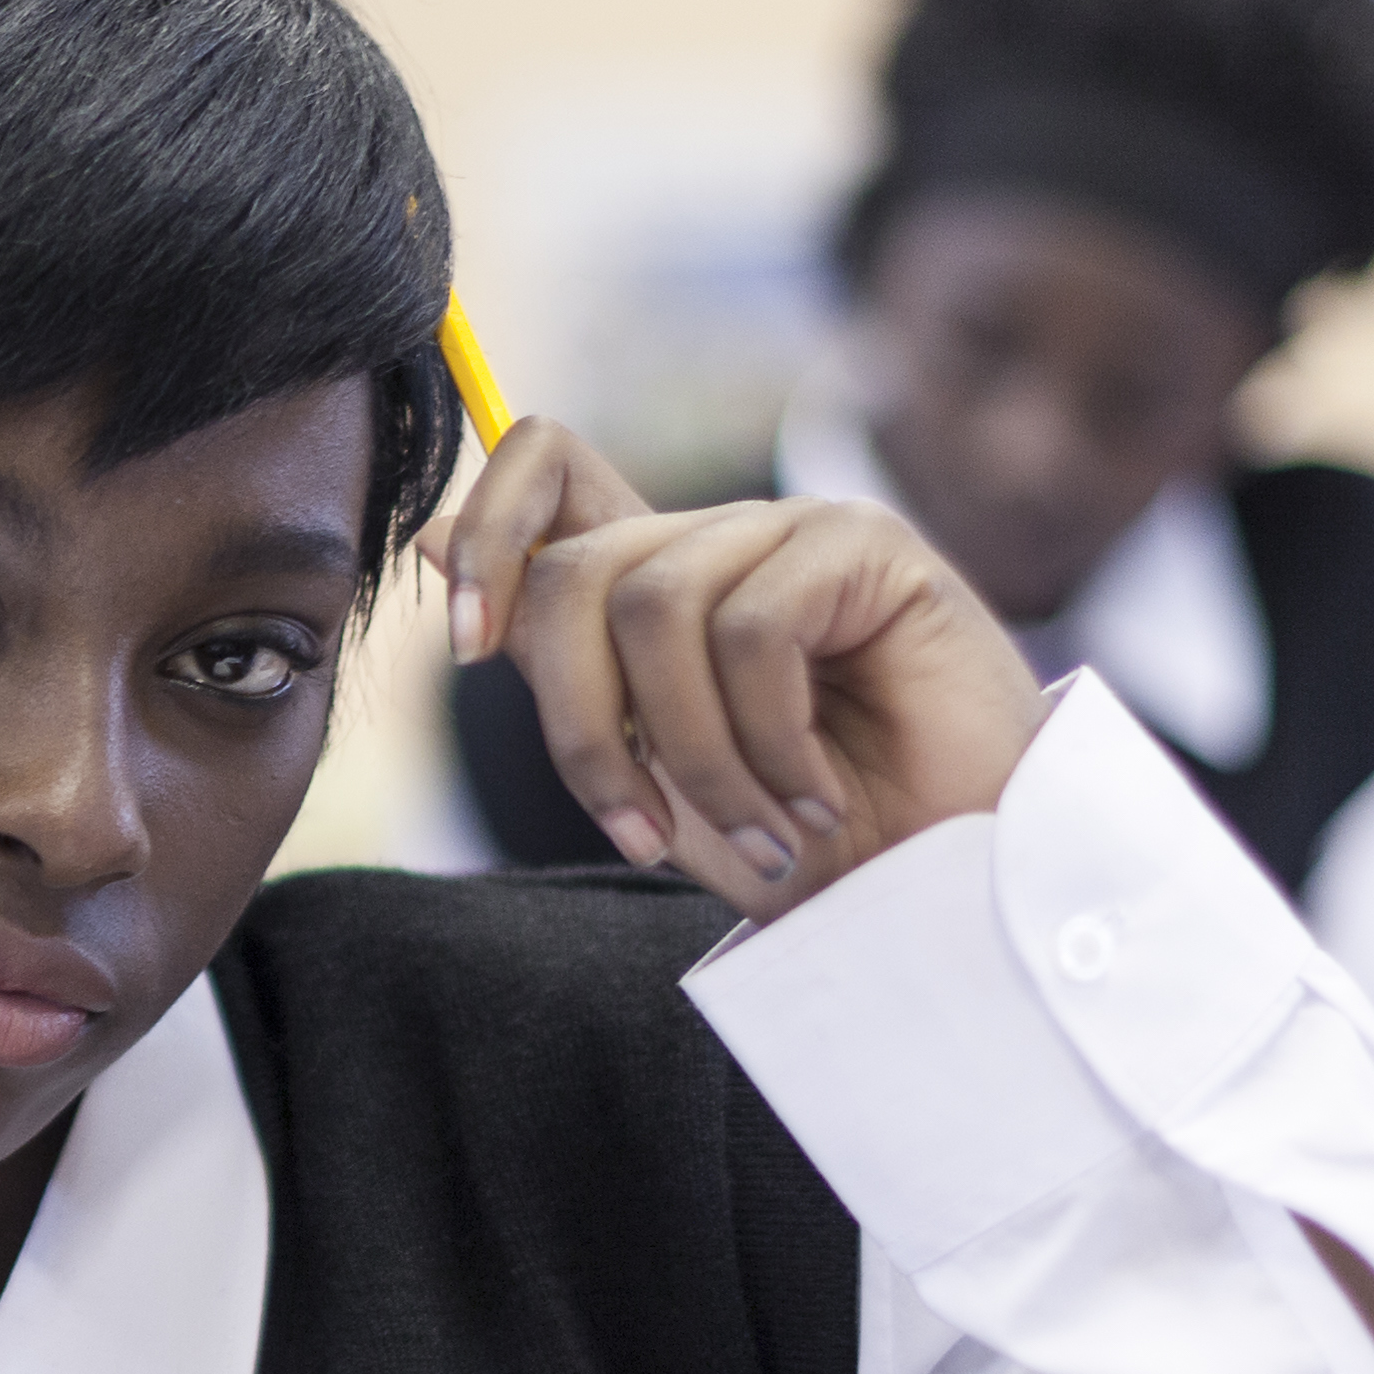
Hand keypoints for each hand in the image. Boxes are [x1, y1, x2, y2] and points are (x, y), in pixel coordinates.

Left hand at [434, 417, 1047, 919]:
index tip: (471, 647)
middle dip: (583, 729)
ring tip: (762, 833)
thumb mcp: (647, 772)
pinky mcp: (869, 548)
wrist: (940, 902)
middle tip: (643, 837)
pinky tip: (815, 797)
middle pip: (576, 570)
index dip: (488, 529)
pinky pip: (753, 627)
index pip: (547, 470)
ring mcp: (797, 533)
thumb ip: (557, 662)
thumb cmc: (804, 848)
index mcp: (662, 584)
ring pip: (655, 606)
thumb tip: (433, 535)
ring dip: (692, 756)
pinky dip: (767, 739)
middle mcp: (722, 543)